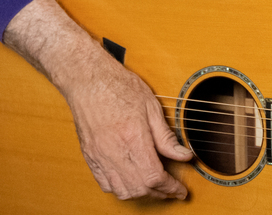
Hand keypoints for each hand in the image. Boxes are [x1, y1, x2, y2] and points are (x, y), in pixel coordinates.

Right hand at [3, 0, 192, 199]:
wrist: (87, 79)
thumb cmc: (117, 86)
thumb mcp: (150, 106)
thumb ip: (166, 136)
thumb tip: (184, 154)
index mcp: (132, 138)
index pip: (154, 177)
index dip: (170, 188)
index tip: (179, 189)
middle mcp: (114, 151)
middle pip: (139, 189)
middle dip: (158, 193)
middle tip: (170, 187)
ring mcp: (99, 156)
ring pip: (122, 191)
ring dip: (140, 193)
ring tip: (153, 184)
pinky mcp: (90, 156)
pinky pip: (105, 184)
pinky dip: (120, 188)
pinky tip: (130, 179)